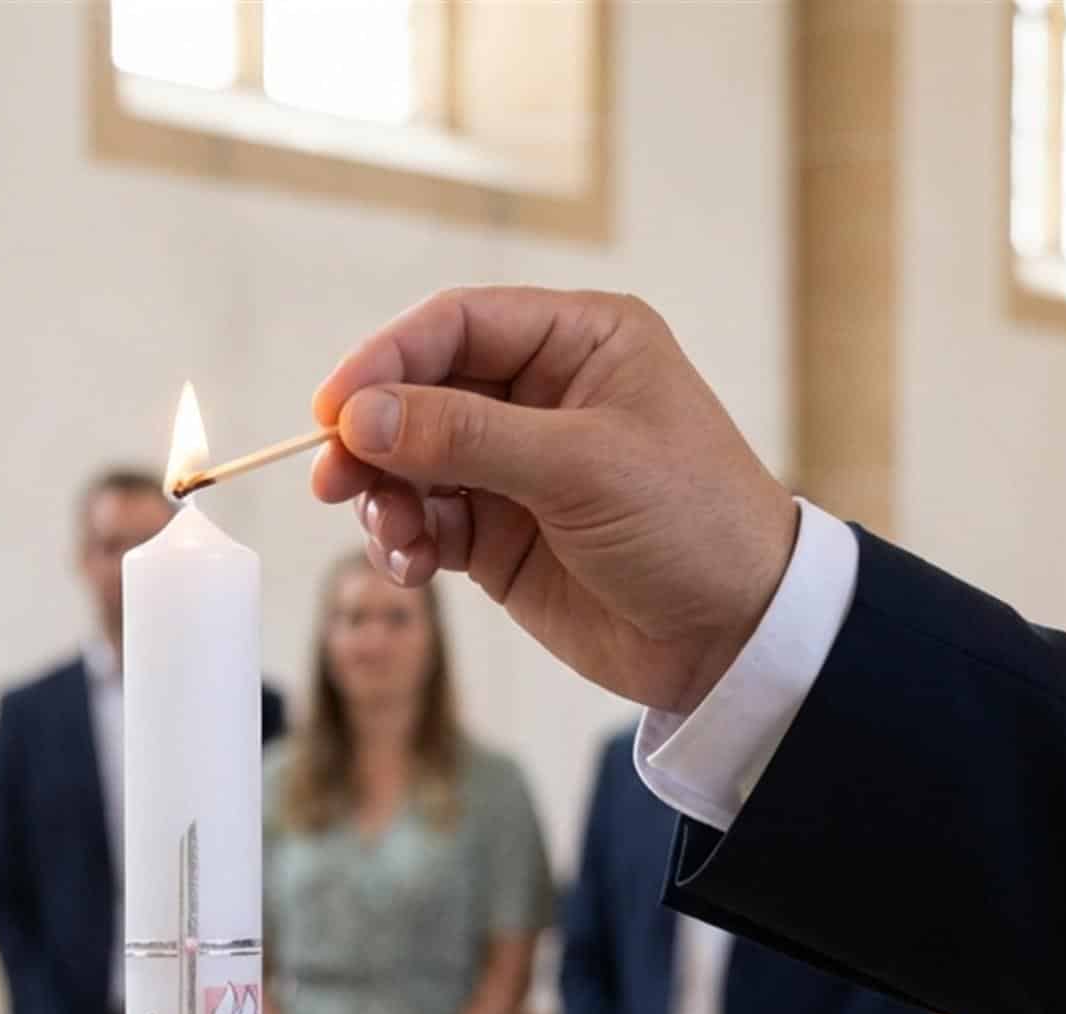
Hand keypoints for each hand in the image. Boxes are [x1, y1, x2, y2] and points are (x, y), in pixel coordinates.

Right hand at [311, 287, 797, 715]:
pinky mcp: (499, 538)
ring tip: (398, 541)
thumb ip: (465, 436)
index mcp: (579, 341)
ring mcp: (515, 469)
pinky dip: (405, 543)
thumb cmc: (689, 524)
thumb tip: (360, 415)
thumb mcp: (580, 466)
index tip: (333, 411)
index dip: (386, 361)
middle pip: (420, 393)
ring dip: (386, 500)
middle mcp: (541, 395)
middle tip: (333, 482)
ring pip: (411, 464)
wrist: (732, 636)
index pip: (456, 325)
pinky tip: (413, 567)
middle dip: (373, 438)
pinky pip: (425, 524)